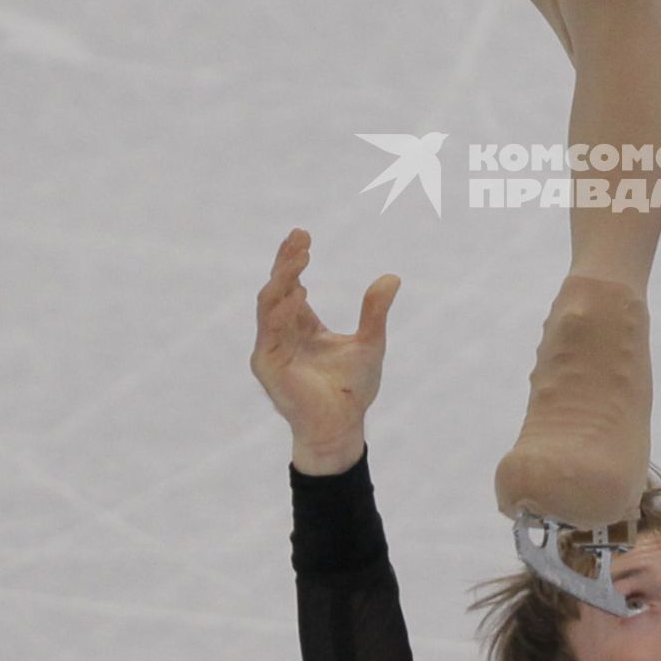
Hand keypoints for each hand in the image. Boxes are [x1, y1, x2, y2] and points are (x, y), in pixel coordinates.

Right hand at [250, 228, 400, 456]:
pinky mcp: (268, 365)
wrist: (343, 426)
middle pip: (277, 288)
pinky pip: (270, 332)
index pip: (291, 284)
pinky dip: (282, 311)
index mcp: (300, 324)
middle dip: (286, 261)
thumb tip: (393, 276)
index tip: (304, 235)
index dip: (294, 260)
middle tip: (300, 237)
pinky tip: (298, 294)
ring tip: (300, 258)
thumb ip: (375, 311)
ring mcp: (271, 348)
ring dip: (282, 279)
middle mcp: (281, 332)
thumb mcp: (370, 343)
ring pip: (268, 304)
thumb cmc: (351, 389)